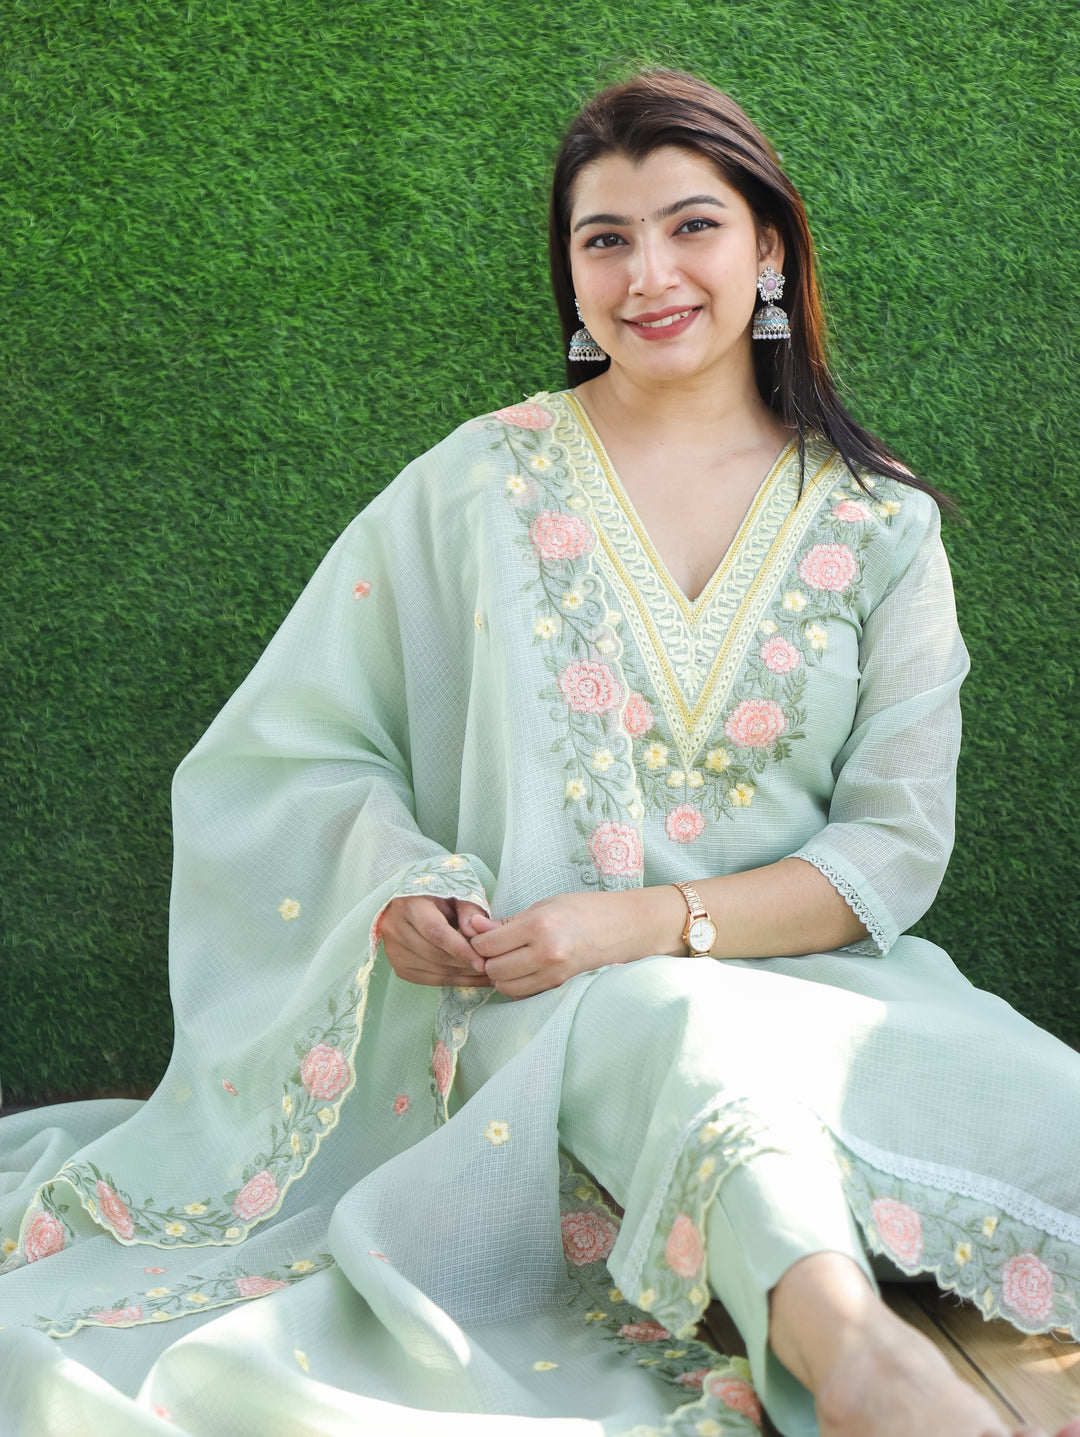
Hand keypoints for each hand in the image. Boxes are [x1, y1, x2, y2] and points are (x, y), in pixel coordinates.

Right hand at [380, 896, 491, 986]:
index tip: (482, 962)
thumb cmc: (438, 898)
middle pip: (435, 954)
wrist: (410, 905)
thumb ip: (468, 910)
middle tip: (492, 969)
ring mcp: (393, 950)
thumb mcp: (455, 894)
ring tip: (487, 976)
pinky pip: (428, 980)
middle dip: (466, 965)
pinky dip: (453, 981)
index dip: (460, 949)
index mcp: (409, 904)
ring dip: (462, 976)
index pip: (435, 932)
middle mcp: (395, 928)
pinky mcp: (398, 966)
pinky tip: (472, 979)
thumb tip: (475, 933)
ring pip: (432, 970)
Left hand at [466, 890, 640, 998]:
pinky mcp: (559, 986)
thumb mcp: (543, 906)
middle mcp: (545, 952)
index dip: (478, 940)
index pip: (488, 944)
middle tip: (494, 947)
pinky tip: (523, 969)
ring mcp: (553, 973)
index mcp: (539, 926)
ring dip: (500, 975)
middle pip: (493, 969)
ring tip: (508, 958)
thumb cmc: (582, 909)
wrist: (622, 927)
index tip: (481, 933)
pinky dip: (516, 984)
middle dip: (486, 959)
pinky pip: (522, 993)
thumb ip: (507, 922)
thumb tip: (474, 927)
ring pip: (505, 986)